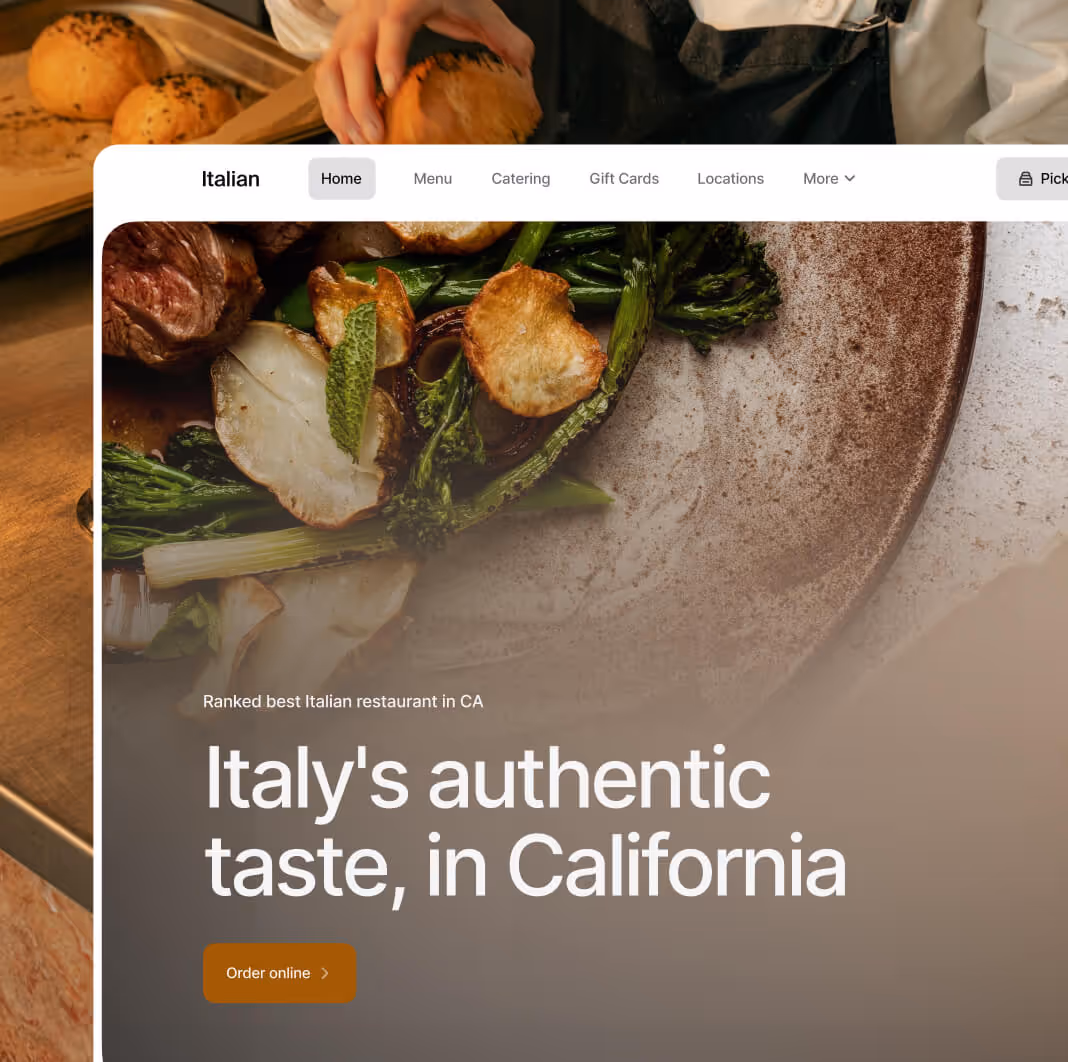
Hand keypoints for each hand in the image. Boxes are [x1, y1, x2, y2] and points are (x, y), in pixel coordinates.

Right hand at [315, 0, 533, 143]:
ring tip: (358, 145)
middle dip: (359, 100)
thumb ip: (507, 40)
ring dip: (340, 110)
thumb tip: (525, 75)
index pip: (393, 22)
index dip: (388, 57)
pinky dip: (332, 109)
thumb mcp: (480, 9)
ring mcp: (351, 26)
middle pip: (353, 52)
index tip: (392, 90)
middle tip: (375, 137)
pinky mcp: (341, 43)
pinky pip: (326, 77)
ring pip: (331, 66)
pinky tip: (347, 137)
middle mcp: (371, 8)